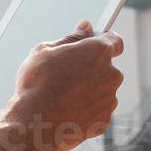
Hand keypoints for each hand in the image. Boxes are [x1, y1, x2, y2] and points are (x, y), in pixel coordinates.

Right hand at [2, 20, 124, 150]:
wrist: (35, 122)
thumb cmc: (37, 84)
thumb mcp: (45, 51)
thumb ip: (70, 38)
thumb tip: (84, 28)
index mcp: (99, 52)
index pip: (115, 41)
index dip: (104, 42)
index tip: (95, 46)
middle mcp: (111, 74)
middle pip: (107, 68)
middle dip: (92, 70)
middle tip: (68, 75)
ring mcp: (109, 99)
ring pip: (102, 91)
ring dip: (89, 92)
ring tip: (63, 97)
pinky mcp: (104, 120)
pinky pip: (98, 111)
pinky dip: (86, 111)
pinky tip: (67, 111)